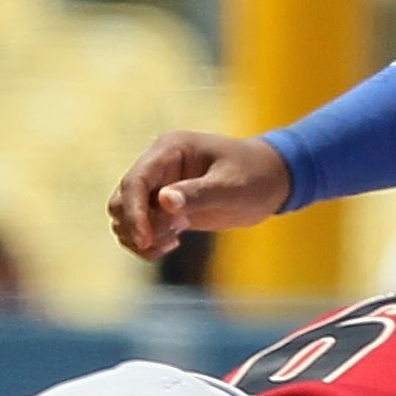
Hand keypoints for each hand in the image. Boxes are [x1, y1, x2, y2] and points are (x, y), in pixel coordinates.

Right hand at [106, 130, 292, 259]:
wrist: (273, 181)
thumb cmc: (256, 175)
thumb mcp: (231, 186)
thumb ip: (198, 194)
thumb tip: (163, 201)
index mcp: (170, 149)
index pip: (135, 181)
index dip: (133, 212)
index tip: (146, 240)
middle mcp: (158, 165)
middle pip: (122, 199)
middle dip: (138, 226)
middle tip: (173, 237)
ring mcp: (159, 186)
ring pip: (125, 216)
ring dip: (141, 238)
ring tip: (174, 241)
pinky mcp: (165, 207)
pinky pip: (140, 228)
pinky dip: (147, 243)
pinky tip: (172, 245)